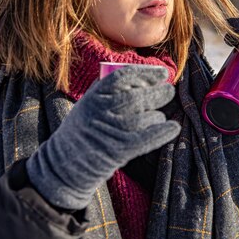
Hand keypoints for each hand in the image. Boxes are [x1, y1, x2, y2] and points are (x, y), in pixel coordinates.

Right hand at [26, 65, 179, 209]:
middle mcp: (102, 110)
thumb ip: (108, 90)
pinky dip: (163, 132)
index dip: (146, 73)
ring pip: (145, 117)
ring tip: (159, 116)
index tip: (162, 73)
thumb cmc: (82, 132)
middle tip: (169, 91)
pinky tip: (173, 128)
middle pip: (138, 96)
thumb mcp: (88, 104)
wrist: (64, 165)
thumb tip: (140, 77)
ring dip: (157, 116)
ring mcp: (111, 129)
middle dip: (159, 93)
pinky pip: (147, 137)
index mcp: (94, 95)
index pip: (124, 77)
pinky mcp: (120, 149)